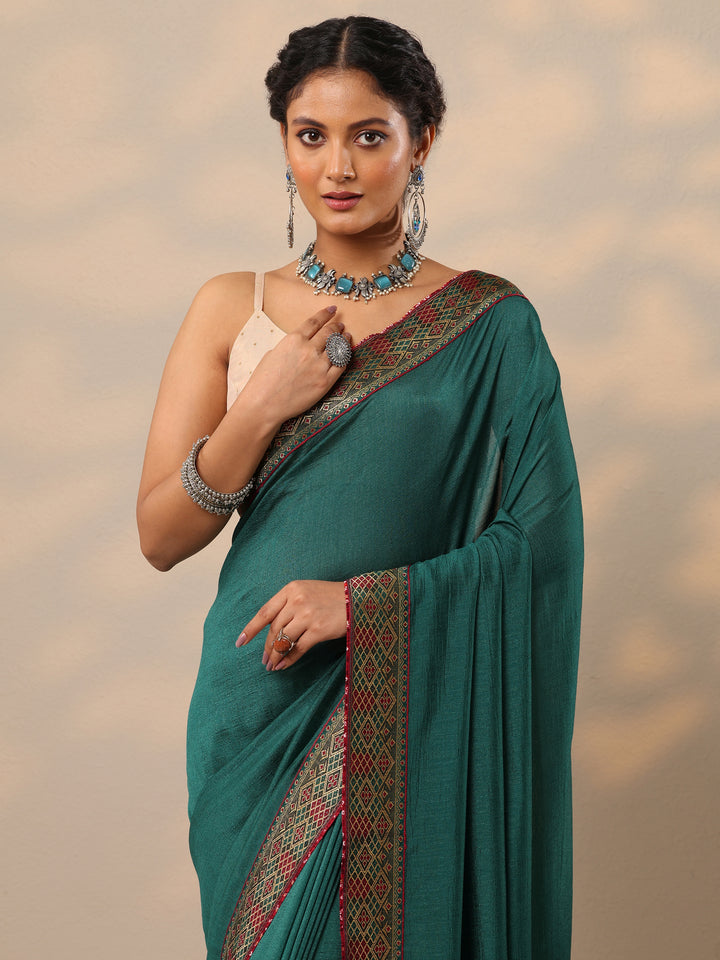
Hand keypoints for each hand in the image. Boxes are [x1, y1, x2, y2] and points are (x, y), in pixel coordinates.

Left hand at [236, 580, 346, 670]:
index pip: (265, 611)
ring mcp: (307, 615)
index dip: (251, 629)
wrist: (358, 599)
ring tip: (272, 665)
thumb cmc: (331, 597)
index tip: (240, 642)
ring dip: (275, 655)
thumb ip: (288, 605)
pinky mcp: (318, 629)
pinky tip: (283, 666)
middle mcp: (296, 600)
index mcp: (291, 589)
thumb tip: (274, 631)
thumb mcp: (306, 592)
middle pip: (274, 628)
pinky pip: (298, 648)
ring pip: (283, 640)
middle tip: (264, 660)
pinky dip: (289, 659)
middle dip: (267, 647)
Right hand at [244, 305, 351, 425]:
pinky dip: (345, 357)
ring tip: (346, 336)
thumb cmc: (263, 381)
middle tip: (340, 325)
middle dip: (336, 326)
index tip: (332, 310)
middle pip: (329, 333)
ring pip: (338, 347)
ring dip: (343, 340)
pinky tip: (346, 354)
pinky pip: (341, 365)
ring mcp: (319, 366)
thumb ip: (290, 346)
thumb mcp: (272, 354)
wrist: (264, 404)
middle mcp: (308, 350)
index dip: (325, 314)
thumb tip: (301, 344)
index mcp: (293, 340)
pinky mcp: (325, 382)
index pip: (314, 322)